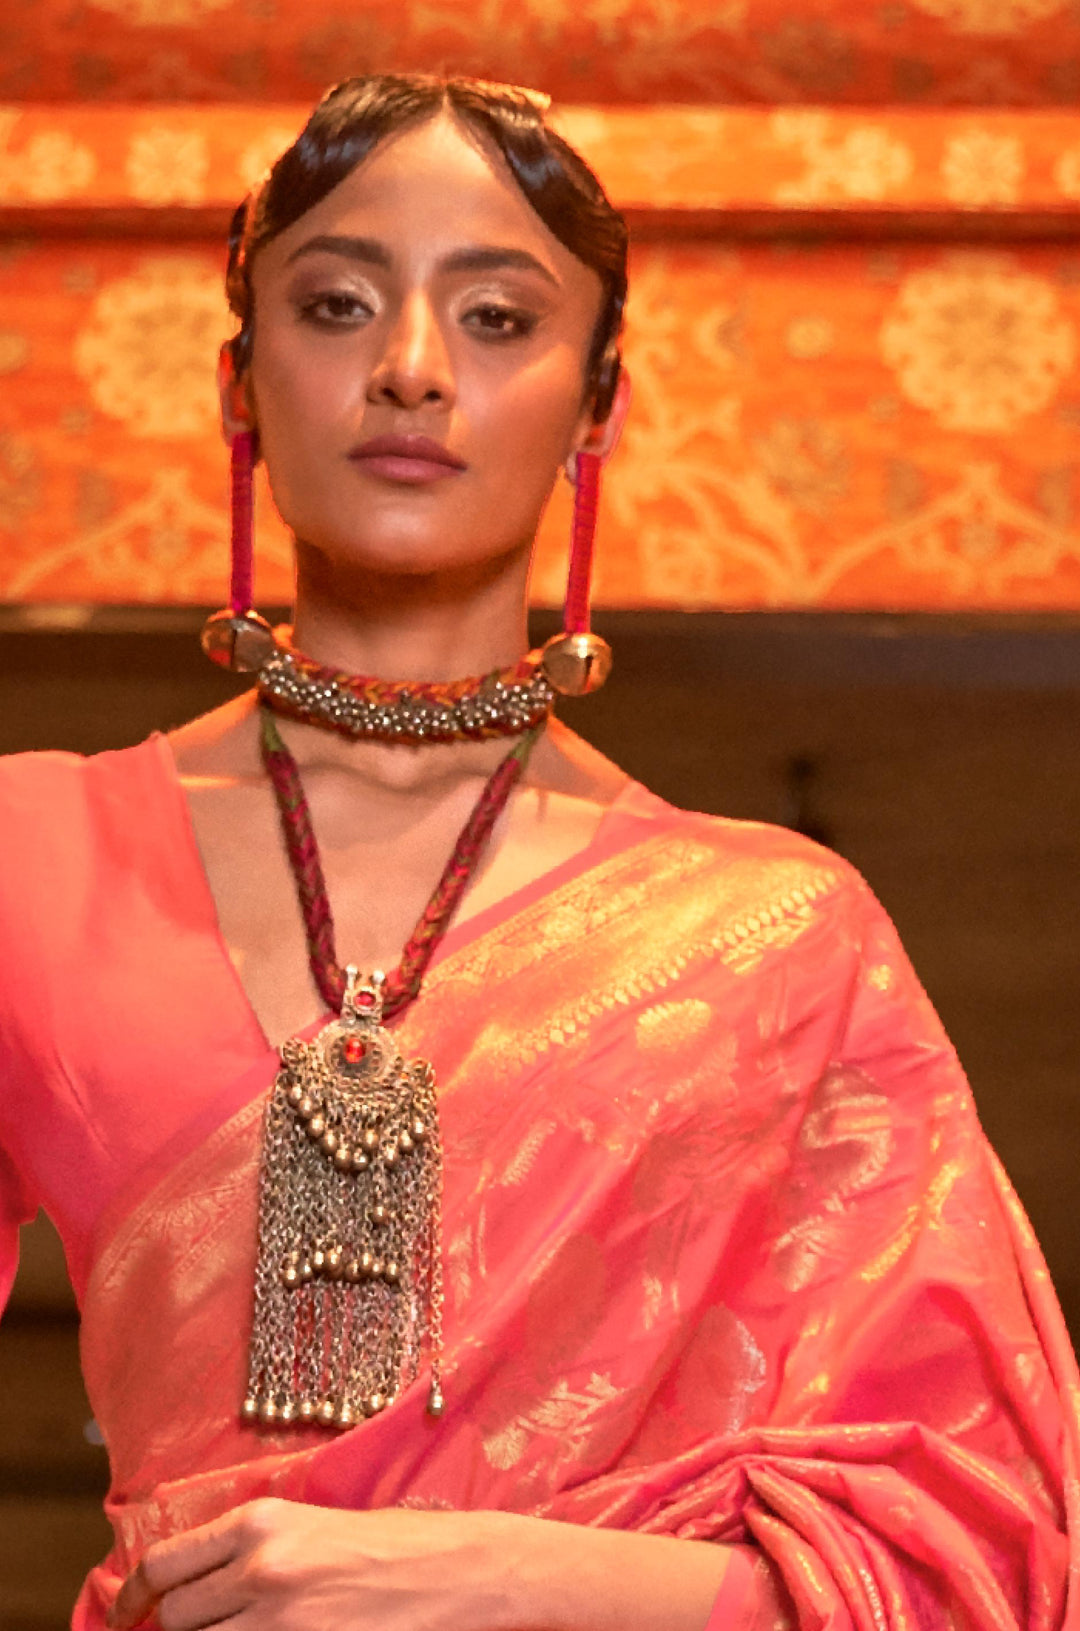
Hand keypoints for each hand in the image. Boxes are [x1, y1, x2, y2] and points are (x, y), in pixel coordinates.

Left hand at [107, 1497, 526, 1630]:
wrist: (460, 1570)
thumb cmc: (394, 1544)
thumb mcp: (314, 1527)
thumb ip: (253, 1551)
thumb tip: (194, 1587)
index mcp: (262, 1521)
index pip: (164, 1565)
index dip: (130, 1599)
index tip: (124, 1617)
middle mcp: (262, 1567)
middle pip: (175, 1620)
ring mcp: (282, 1621)